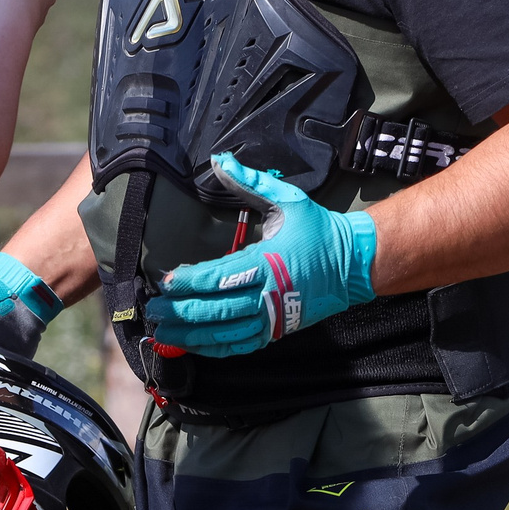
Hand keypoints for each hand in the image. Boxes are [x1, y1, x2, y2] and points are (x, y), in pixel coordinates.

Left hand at [145, 154, 376, 359]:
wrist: (355, 263)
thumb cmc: (319, 231)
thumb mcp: (289, 200)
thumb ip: (250, 182)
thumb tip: (220, 161)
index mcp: (267, 262)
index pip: (218, 277)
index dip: (188, 282)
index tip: (165, 282)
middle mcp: (269, 294)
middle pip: (216, 310)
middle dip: (181, 311)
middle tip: (154, 310)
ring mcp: (274, 317)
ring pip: (225, 333)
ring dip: (191, 335)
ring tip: (163, 331)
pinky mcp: (278, 331)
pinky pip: (241, 345)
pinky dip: (215, 348)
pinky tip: (193, 345)